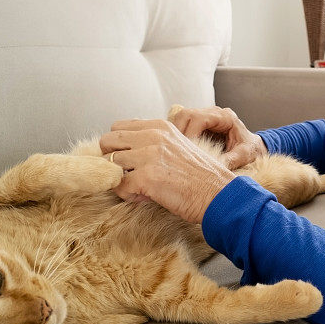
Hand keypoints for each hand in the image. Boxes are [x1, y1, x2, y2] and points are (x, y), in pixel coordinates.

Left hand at [99, 120, 233, 223]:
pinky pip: (119, 186)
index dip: (120, 146)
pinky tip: (145, 197)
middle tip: (129, 173)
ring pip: (109, 164)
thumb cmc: (200, 175)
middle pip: (107, 141)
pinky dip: (128, 195)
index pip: (118, 127)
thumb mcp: (177, 145)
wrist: (217, 193)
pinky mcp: (146, 177)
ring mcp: (148, 155)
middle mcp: (152, 136)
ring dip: (120, 178)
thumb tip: (125, 150)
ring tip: (139, 187)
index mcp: (160, 126)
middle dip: (112, 159)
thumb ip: (153, 142)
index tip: (131, 159)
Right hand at [169, 106, 266, 169]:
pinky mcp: (198, 125)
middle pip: (186, 115)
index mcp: (225, 117)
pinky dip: (177, 137)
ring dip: (175, 135)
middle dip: (178, 132)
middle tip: (176, 152)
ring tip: (175, 153)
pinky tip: (178, 151)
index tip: (186, 151)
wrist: (253, 146)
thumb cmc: (250, 149)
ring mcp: (204, 117)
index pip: (200, 118)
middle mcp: (213, 113)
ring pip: (181, 119)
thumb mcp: (245, 155)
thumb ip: (232, 159)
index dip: (189, 133)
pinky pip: (182, 126)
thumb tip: (215, 167)